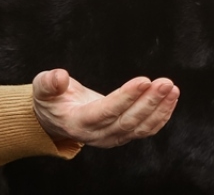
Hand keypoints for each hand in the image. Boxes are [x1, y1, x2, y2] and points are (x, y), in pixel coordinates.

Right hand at [32, 69, 177, 147]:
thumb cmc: (52, 101)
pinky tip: (171, 99)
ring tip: (171, 88)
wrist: (57, 118)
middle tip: (165, 82)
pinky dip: (161, 116)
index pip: (106, 111)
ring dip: (159, 108)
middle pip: (128, 121)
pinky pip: (146, 129)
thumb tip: (59, 77)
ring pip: (140, 127)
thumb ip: (49, 83)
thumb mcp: (42, 89)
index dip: (126, 97)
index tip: (144, 80)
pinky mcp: (124, 134)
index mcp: (78, 123)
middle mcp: (97, 135)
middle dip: (149, 101)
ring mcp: (112, 137)